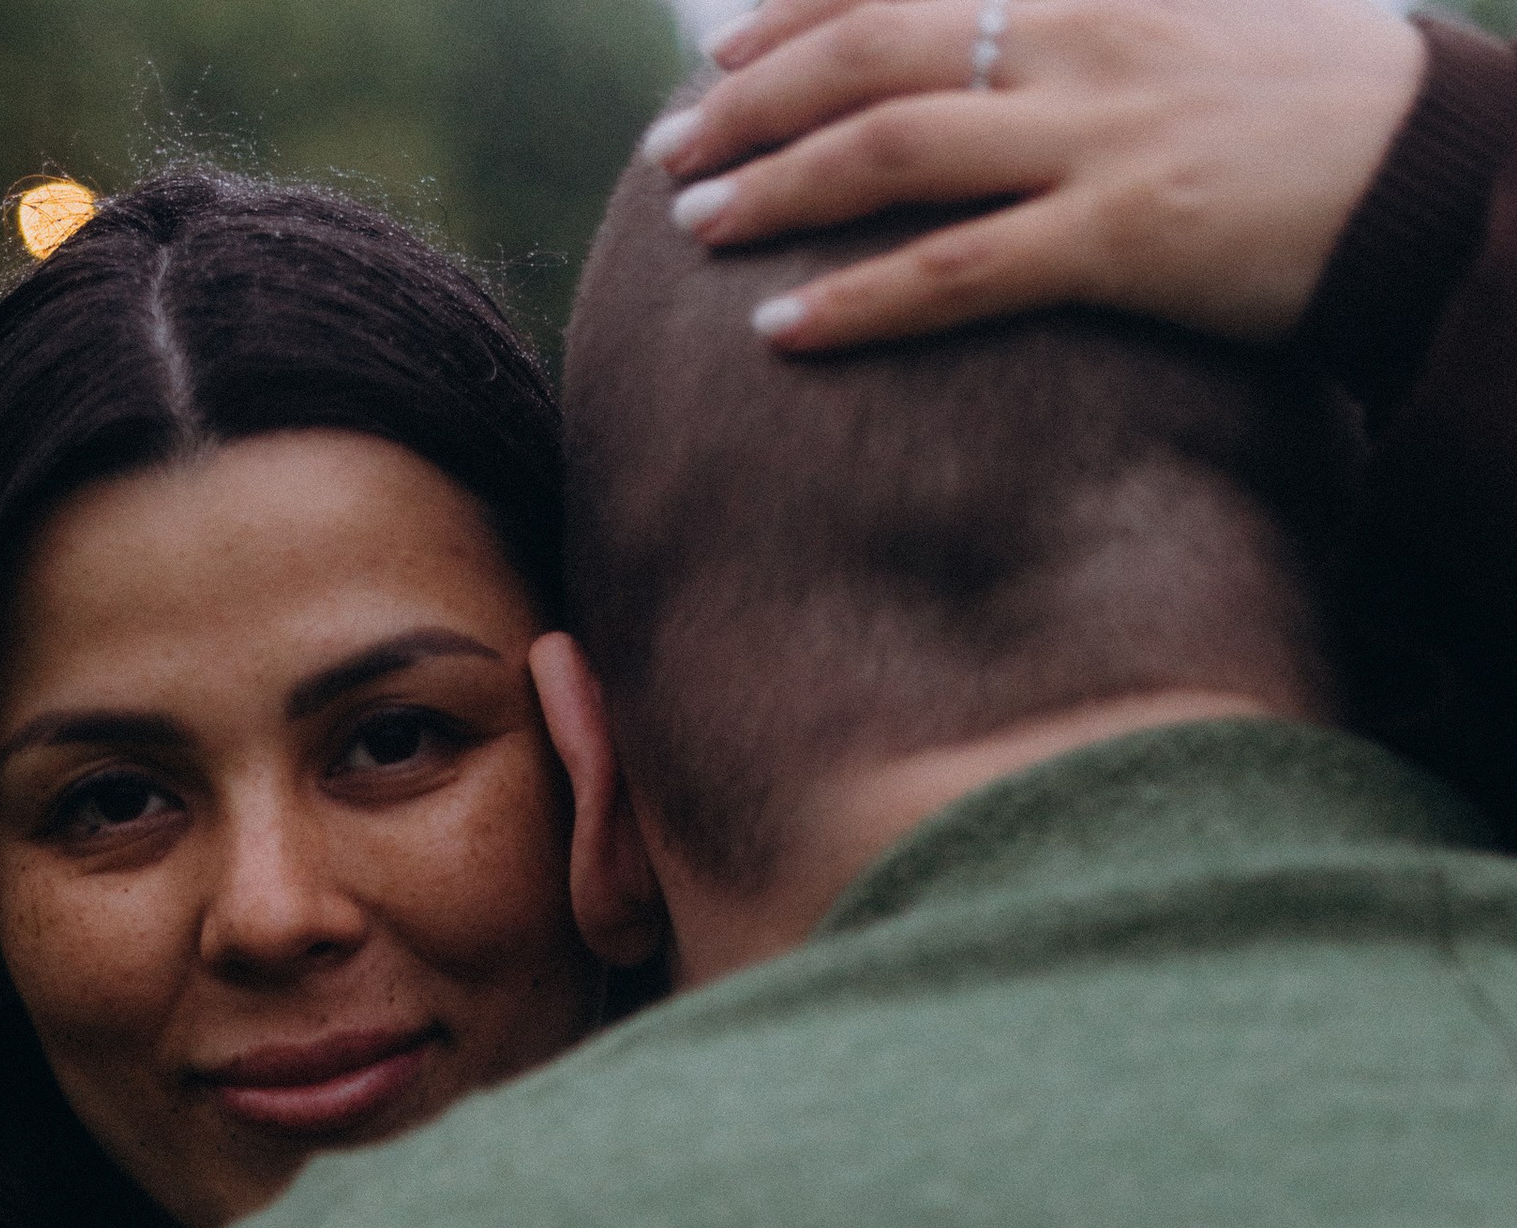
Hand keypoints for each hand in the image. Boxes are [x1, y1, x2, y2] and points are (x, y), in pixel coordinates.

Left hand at [644, 0, 1423, 349]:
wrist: (1424, 165)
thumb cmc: (1313, 97)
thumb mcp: (1189, 15)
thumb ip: (1081, 24)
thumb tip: (990, 47)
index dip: (794, 10)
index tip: (718, 48)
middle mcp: (1075, 38)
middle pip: (870, 52)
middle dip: (751, 98)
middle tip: (672, 149)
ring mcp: (1093, 138)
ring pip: (892, 150)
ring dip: (777, 187)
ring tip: (698, 224)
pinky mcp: (1117, 239)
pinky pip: (955, 273)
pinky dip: (855, 300)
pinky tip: (779, 329)